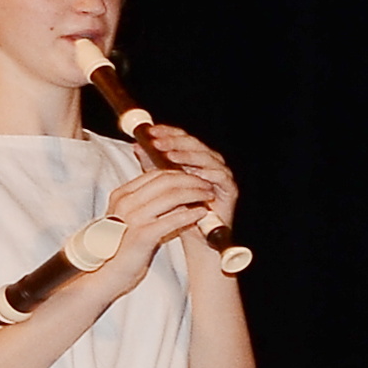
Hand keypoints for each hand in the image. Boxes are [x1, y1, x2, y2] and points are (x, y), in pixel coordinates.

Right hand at [88, 166, 217, 296]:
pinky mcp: (143, 235)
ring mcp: (133, 218)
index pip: (156, 174)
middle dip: (191, 180)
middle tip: (208, 185)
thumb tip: (176, 188)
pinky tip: (203, 213)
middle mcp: (125, 202)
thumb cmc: (125, 244)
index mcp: (122, 194)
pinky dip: (191, 214)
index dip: (181, 174)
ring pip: (172, 196)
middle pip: (166, 181)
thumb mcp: (131, 217)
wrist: (110, 271)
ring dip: (195, 194)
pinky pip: (173, 219)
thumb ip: (147, 201)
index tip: (197, 178)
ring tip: (209, 196)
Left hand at [127, 118, 238, 245]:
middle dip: (174, 142)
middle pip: (194, 144)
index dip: (167, 132)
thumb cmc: (179, 210)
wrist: (195, 236)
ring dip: (188, 156)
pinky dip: (208, 173)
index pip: (181, 138)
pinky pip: (221, 177)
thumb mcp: (160, 184)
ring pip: (207, 157)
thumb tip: (137, 146)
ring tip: (170, 157)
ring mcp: (220, 175)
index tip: (150, 132)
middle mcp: (208, 162)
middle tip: (157, 143)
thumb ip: (152, 164)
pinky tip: (194, 172)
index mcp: (193, 158)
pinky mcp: (230, 189)